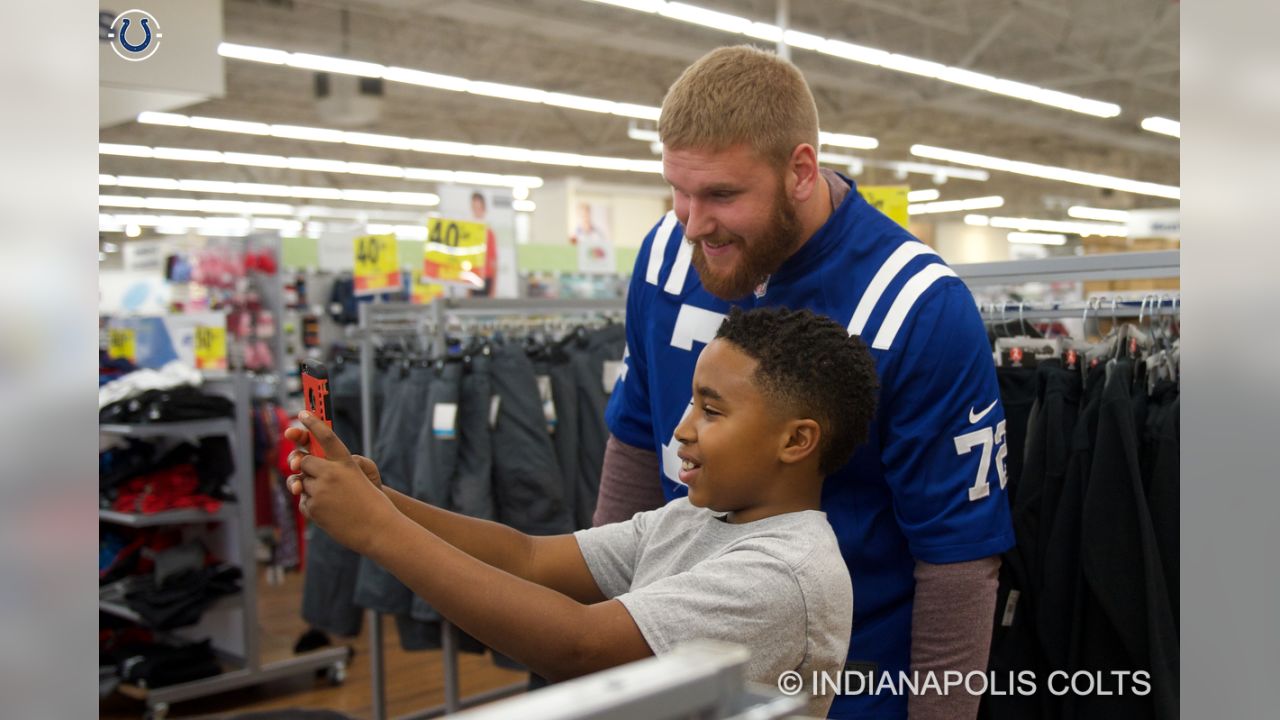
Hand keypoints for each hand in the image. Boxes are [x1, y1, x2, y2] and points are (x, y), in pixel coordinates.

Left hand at [287, 411, 397, 554]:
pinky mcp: (313, 508)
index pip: (326, 436)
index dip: (313, 423)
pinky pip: (304, 502)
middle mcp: (331, 473)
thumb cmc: (373, 504)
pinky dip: (313, 507)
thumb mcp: (358, 479)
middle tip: (318, 476)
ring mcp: (320, 491)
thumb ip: (332, 472)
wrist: (379, 530)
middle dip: (305, 467)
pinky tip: (331, 513)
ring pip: (302, 483)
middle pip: (304, 460)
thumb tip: (301, 476)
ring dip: (311, 490)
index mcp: (346, 463)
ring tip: (333, 500)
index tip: (302, 413)